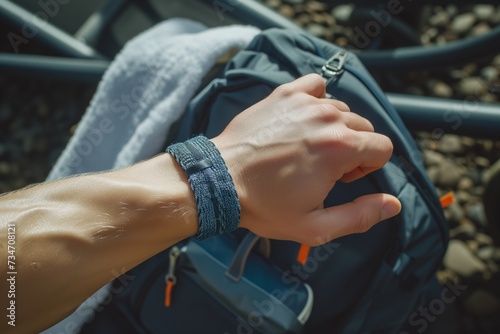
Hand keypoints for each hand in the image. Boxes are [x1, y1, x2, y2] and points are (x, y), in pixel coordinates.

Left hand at [211, 73, 400, 244]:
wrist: (219, 181)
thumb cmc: (264, 206)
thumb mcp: (314, 226)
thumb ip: (360, 217)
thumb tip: (393, 204)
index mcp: (340, 149)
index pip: (383, 147)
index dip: (367, 168)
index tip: (341, 178)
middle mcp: (328, 118)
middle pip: (364, 128)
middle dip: (353, 149)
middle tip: (323, 168)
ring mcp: (305, 102)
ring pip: (341, 110)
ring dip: (334, 128)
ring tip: (307, 147)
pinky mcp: (284, 94)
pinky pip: (316, 86)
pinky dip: (316, 99)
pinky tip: (302, 119)